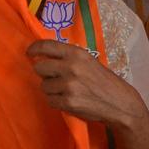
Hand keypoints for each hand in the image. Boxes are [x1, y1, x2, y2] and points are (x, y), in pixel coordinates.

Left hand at [27, 40, 146, 127]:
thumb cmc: (104, 81)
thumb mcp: (88, 61)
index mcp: (76, 53)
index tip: (30, 52)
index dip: (34, 49)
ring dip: (51, 90)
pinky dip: (56, 102)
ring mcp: (68, 86)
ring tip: (67, 91)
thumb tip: (43, 58)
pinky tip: (70, 100)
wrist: (119, 102)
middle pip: (39, 68)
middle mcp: (70, 67)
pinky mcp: (68, 102)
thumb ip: (68, 58)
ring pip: (43, 86)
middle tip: (54, 77)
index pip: (46, 46)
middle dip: (44, 74)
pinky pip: (50, 100)